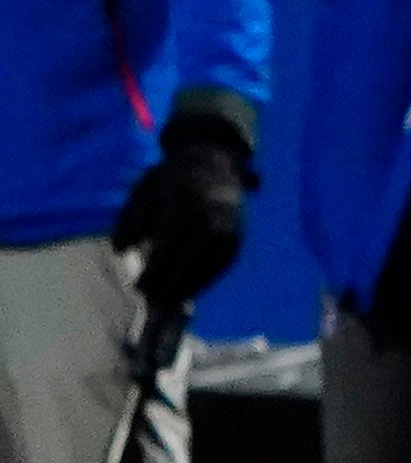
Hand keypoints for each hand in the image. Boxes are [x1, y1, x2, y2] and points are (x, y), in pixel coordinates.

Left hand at [110, 105, 248, 304]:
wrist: (213, 159)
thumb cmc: (170, 178)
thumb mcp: (143, 193)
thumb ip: (131, 221)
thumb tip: (120, 250)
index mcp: (183, 209)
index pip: (167, 252)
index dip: (154, 274)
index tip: (140, 289)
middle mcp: (209, 221)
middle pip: (189, 265)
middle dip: (171, 287)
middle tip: (154, 303)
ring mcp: (228, 229)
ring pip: (208, 267)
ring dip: (190, 287)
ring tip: (172, 301)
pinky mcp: (238, 235)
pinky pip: (222, 263)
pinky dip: (207, 278)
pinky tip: (193, 287)